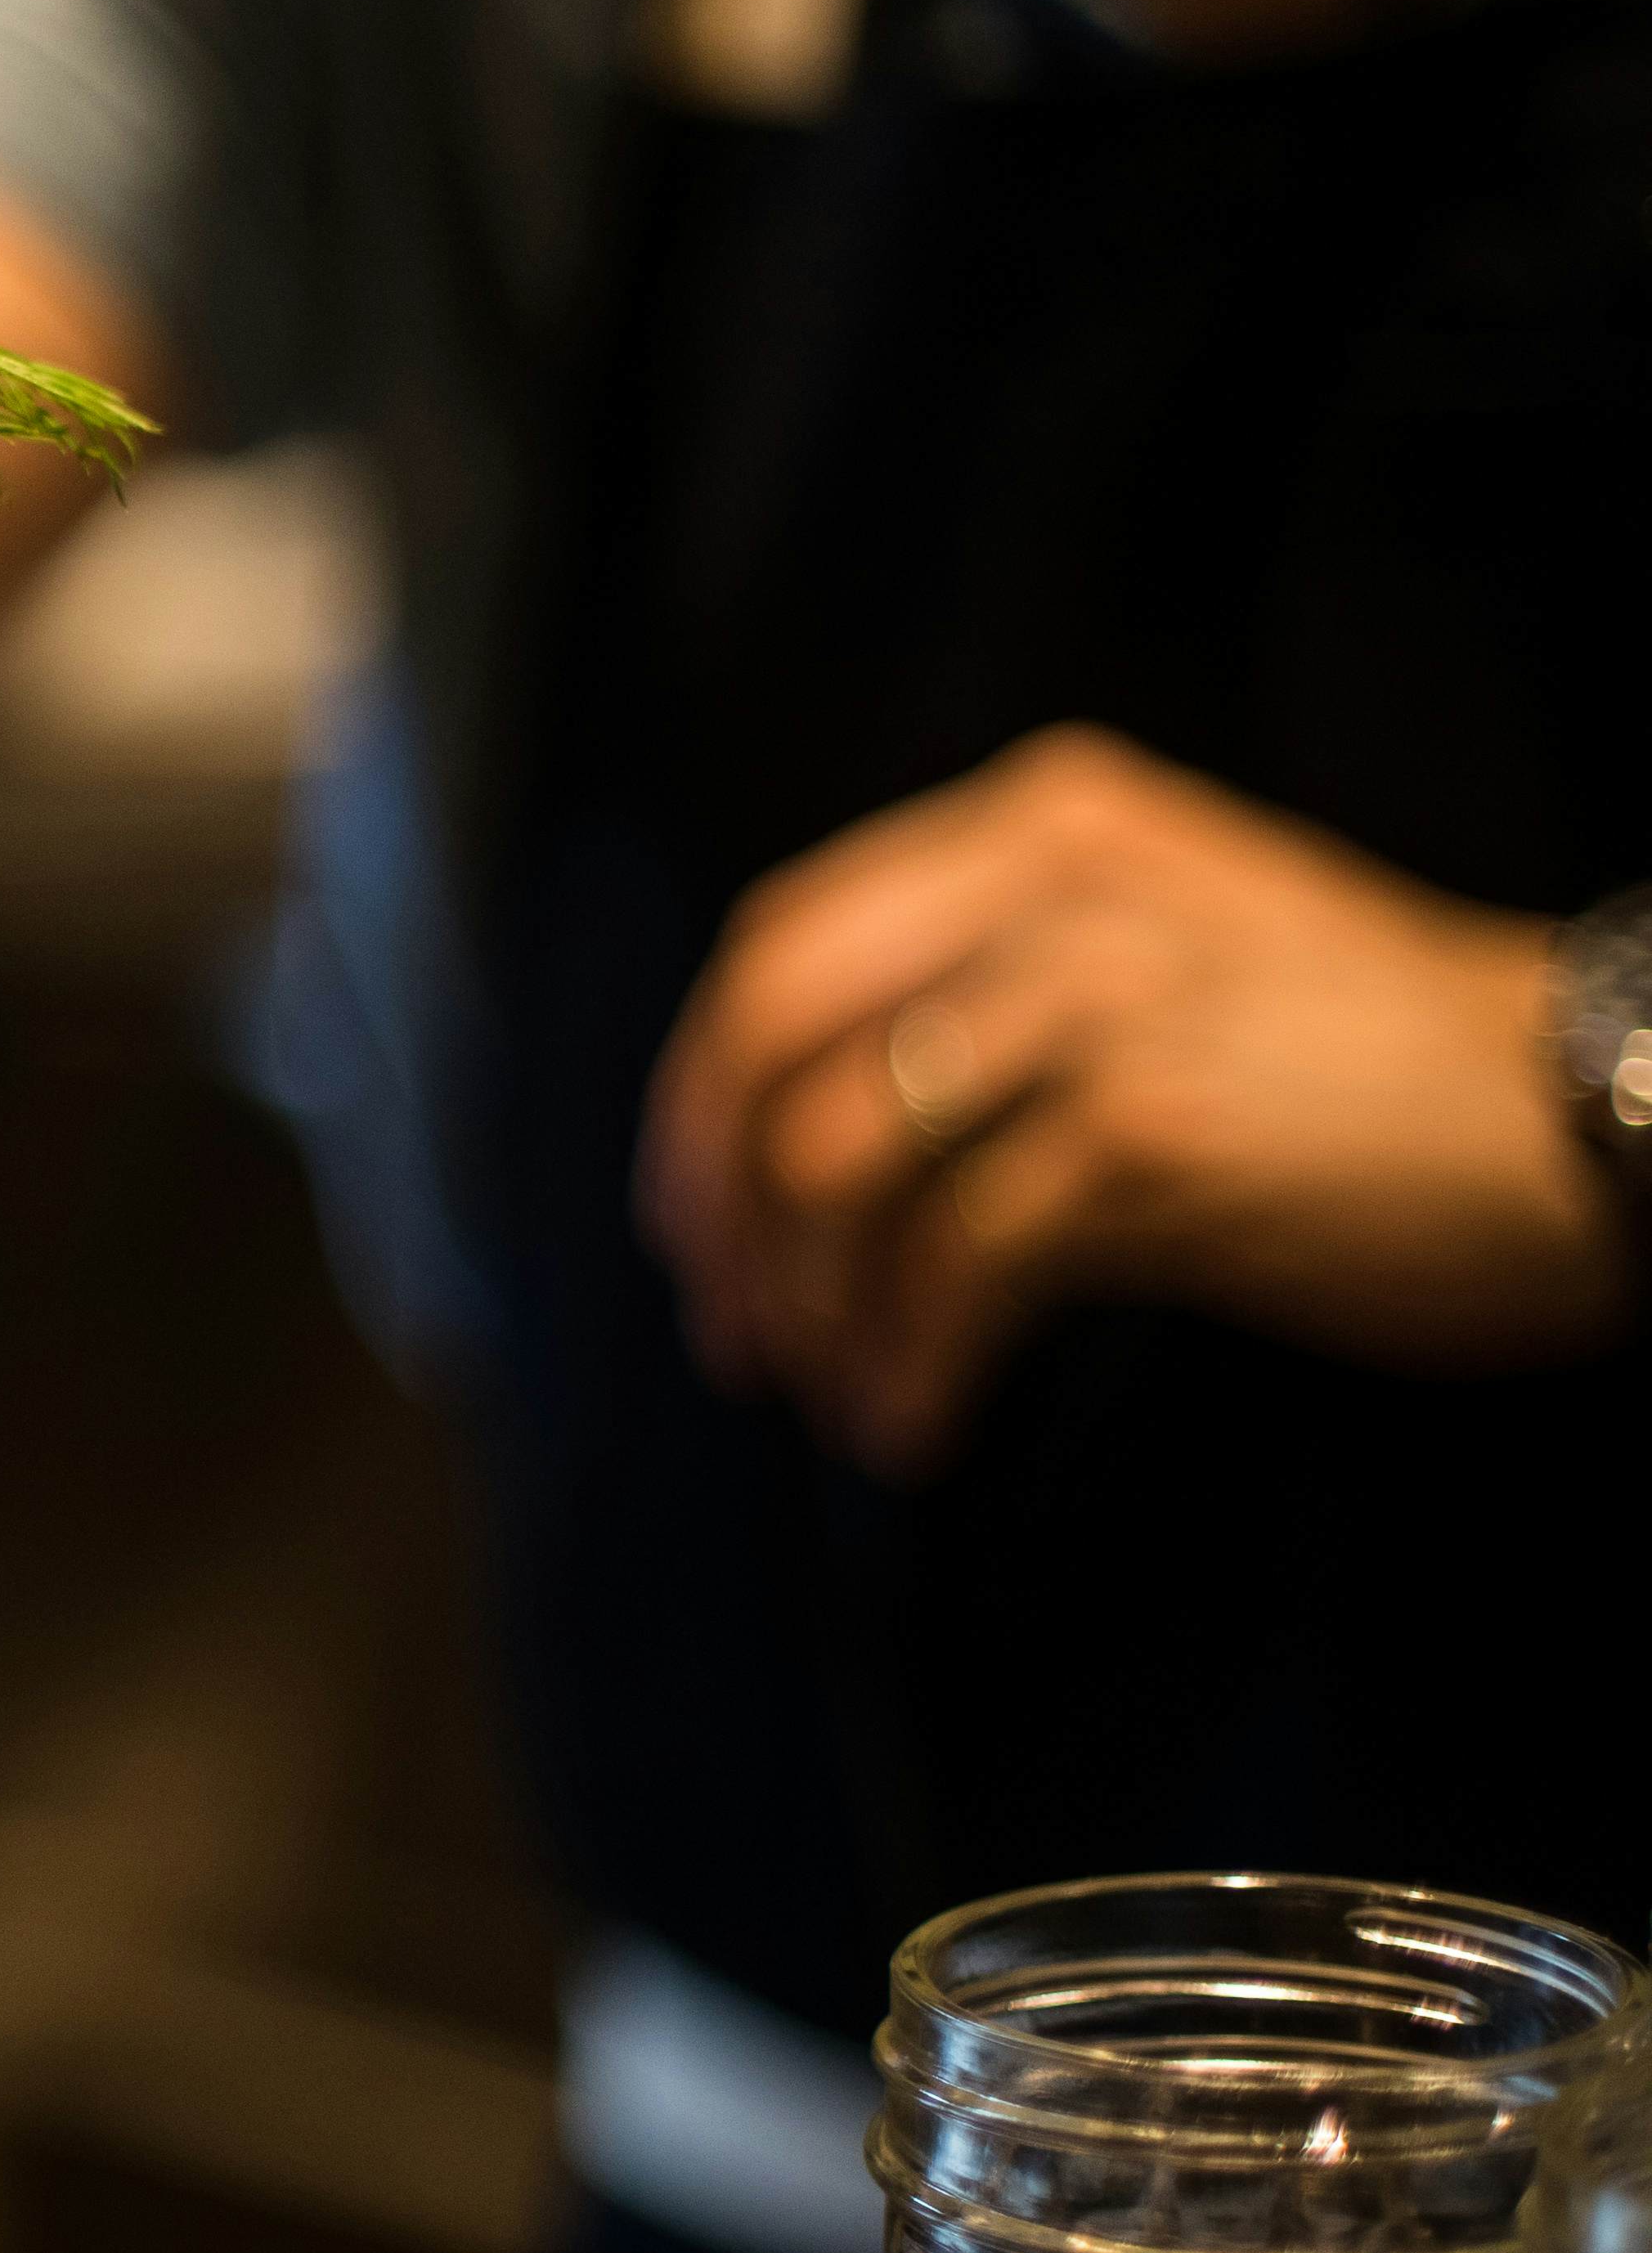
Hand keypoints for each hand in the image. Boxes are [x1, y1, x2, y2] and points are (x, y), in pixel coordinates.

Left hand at [636, 725, 1622, 1476]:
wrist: (1584, 1112)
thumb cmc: (1373, 1060)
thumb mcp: (1166, 940)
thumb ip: (994, 975)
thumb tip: (797, 1123)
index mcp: (1037, 828)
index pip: (778, 949)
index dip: (701, 1098)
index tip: (690, 1221)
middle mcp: (1051, 891)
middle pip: (772, 1049)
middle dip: (721, 1209)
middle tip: (734, 1332)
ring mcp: (1102, 1007)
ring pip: (842, 1166)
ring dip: (811, 1308)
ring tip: (839, 1392)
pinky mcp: (1153, 1137)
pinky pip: (957, 1265)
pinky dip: (906, 1360)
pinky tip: (914, 1424)